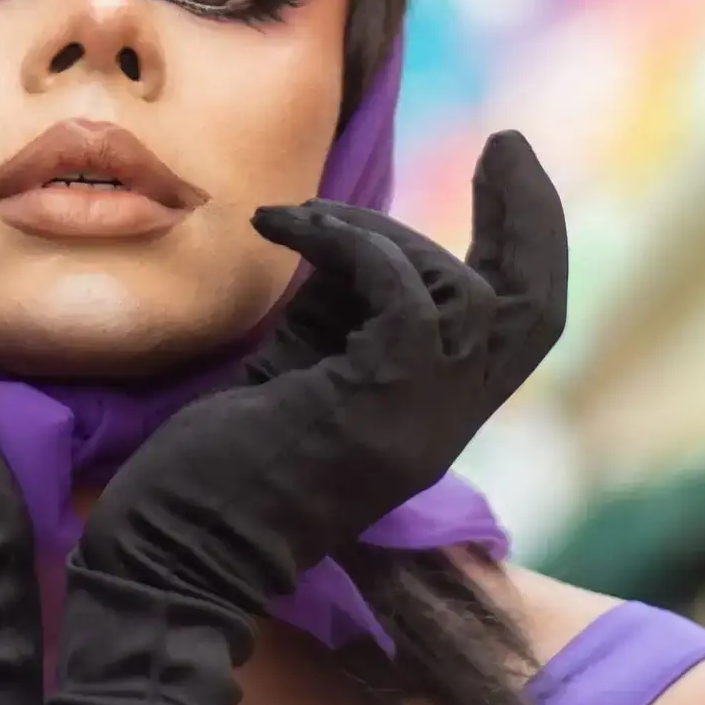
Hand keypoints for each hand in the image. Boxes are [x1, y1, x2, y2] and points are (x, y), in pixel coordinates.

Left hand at [80, 131, 567, 606]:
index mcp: (426, 417)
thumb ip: (338, 314)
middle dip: (530, 217)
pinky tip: (282, 227)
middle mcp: (440, 423)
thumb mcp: (293, 371)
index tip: (510, 172)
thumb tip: (348, 243)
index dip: (530, 245)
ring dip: (381, 230)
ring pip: (459, 289)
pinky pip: (401, 293)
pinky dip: (350, 242)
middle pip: (533, 308)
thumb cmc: (209, 474)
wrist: (171, 560)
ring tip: (304, 221)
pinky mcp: (374, 406)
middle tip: (506, 144)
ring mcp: (416, 422)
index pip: (519, 329)